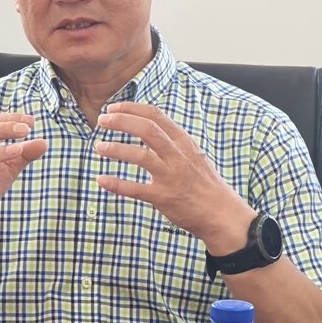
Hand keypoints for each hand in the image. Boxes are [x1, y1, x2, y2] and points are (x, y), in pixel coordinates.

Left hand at [95, 102, 253, 252]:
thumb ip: (173, 142)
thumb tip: (149, 127)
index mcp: (184, 142)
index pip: (156, 116)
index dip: (132, 109)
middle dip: (121, 121)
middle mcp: (177, 156)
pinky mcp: (163, 197)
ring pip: (140, 156)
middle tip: (102, 121)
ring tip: (99, 147)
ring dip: (116, 149)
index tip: (113, 108)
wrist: (222, 214)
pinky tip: (101, 179)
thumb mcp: (194, 155)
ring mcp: (170, 176)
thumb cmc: (205, 184)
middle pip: (147, 130)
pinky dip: (116, 184)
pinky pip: (135, 189)